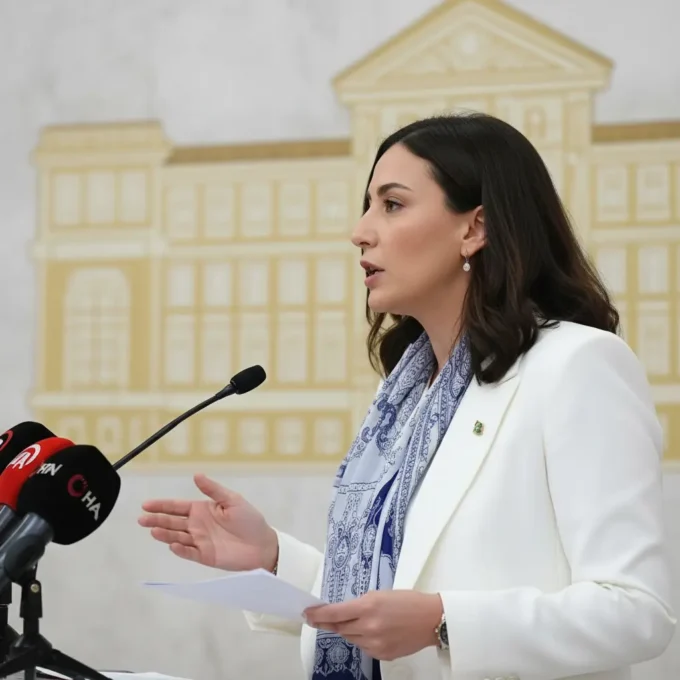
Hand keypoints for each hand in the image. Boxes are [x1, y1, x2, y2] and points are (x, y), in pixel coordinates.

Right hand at [138, 473, 277, 571]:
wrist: (262, 544)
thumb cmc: (249, 519)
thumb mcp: (232, 500)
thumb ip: (213, 490)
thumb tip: (196, 474)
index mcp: (202, 510)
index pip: (177, 507)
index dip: (161, 505)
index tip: (146, 505)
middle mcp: (197, 525)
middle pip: (172, 522)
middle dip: (156, 520)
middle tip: (142, 519)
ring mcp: (200, 541)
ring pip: (177, 537)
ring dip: (165, 534)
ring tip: (153, 531)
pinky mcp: (205, 556)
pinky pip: (190, 553)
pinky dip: (181, 550)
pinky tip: (173, 545)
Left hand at [304, 590, 442, 661]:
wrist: (430, 620)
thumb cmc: (407, 601)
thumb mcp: (379, 595)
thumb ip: (360, 604)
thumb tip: (342, 613)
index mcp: (368, 607)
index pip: (334, 613)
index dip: (318, 615)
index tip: (306, 614)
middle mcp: (369, 627)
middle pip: (340, 628)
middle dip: (332, 622)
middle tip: (323, 617)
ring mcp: (375, 644)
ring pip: (351, 638)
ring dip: (350, 630)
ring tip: (364, 621)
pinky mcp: (382, 656)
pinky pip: (363, 647)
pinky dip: (363, 639)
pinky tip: (376, 631)